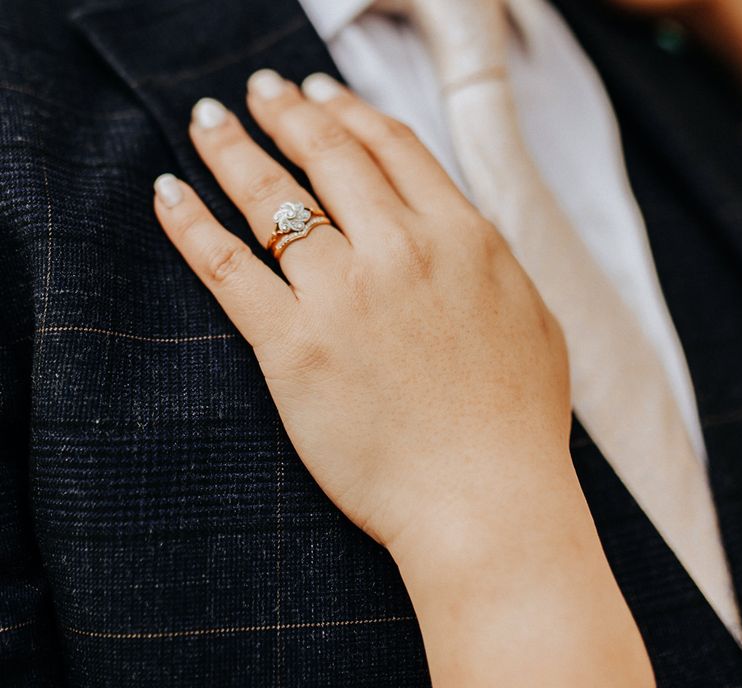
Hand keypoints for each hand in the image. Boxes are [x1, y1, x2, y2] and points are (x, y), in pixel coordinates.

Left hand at [153, 69, 654, 687]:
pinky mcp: (294, 346)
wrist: (486, 501)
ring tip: (208, 121)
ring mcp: (344, 295)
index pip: (393, 150)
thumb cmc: (517, 425)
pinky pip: (227, 267)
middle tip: (261, 90)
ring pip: (272, 198)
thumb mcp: (533, 321)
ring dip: (233, 149)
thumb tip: (463, 234)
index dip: (351, 113)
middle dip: (289, 112)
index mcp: (462, 240)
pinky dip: (190, 225)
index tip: (322, 95)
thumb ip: (491, 265)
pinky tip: (166, 192)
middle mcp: (401, 250)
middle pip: (329, 157)